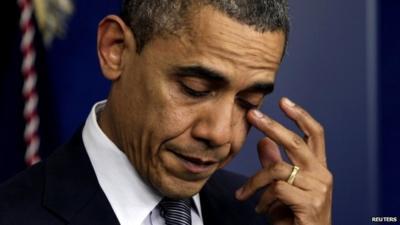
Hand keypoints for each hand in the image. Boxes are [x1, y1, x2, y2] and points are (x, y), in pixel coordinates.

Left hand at [235, 97, 331, 224]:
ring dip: (255, 182)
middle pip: (296, 142)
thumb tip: (262, 142)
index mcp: (318, 168)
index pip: (314, 134)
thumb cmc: (293, 217)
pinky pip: (276, 189)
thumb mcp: (279, 188)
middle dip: (271, 126)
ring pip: (277, 169)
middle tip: (252, 115)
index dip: (300, 115)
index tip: (284, 100)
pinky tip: (260, 209)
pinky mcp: (310, 202)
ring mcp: (319, 188)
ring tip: (245, 195)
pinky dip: (262, 198)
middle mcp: (322, 174)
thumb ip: (274, 165)